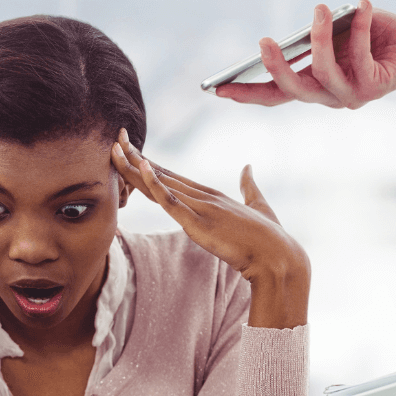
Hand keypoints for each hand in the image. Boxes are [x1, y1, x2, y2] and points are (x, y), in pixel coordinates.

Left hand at [111, 130, 308, 328]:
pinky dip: (156, 186)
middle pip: (161, 175)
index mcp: (212, 195)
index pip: (172, 176)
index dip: (149, 163)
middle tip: (116, 138)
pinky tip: (143, 169)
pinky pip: (172, 202)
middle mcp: (204, 196)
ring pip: (160, 185)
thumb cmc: (270, 236)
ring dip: (135, 168)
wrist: (279, 257)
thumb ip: (249, 186)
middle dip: (135, 158)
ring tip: (117, 148)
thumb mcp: (258, 205)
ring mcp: (201, 208)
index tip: (132, 150)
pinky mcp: (200, 224)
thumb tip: (248, 168)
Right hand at [216, 0, 395, 109]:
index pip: (274, 95)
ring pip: (323, 72)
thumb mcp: (336, 33)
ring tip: (321, 9)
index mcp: (313, 86)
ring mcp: (350, 96)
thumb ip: (313, 39)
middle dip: (275, 68)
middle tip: (263, 42)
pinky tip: (362, 5)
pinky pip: (359, 56)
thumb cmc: (374, 34)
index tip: (219, 89)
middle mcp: (328, 97)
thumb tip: (294, 36)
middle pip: (292, 91)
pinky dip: (360, 27)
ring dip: (320, 38)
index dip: (246, 94)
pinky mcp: (374, 87)